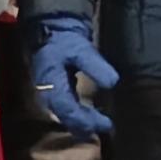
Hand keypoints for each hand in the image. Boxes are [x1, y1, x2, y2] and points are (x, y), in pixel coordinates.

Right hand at [30, 19, 118, 135]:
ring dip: (82, 123)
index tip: (105, 124)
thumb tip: (112, 82)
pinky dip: (80, 115)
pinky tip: (91, 116)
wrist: (50, 31)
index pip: (68, 110)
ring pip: (66, 116)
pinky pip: (67, 110)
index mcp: (52, 84)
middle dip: (86, 126)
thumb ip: (95, 66)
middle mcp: (48, 94)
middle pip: (67, 118)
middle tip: (107, 128)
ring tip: (101, 126)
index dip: (86, 120)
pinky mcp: (56, 92)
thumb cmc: (64, 40)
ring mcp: (50, 94)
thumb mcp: (82, 50)